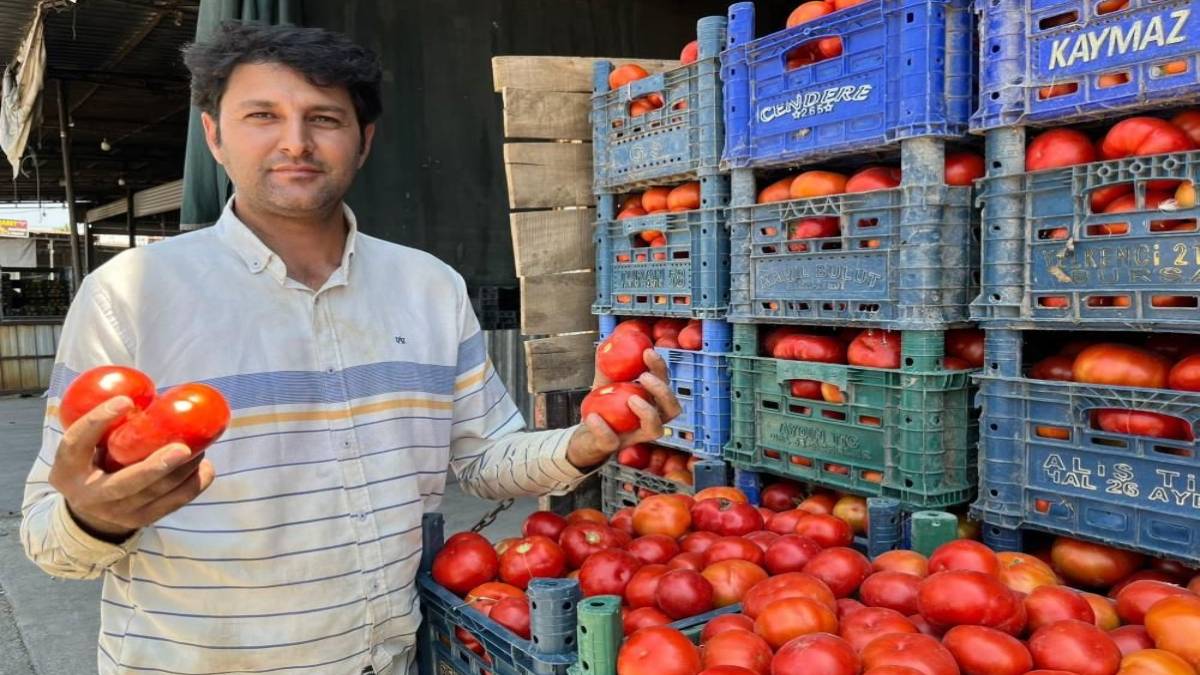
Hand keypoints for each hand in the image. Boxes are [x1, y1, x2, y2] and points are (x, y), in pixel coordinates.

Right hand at [48, 396, 215, 541]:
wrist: (89, 512)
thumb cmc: (91, 464)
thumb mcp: (84, 448)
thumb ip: (103, 427)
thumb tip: (141, 391)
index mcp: (67, 471)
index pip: (77, 443)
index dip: (98, 421)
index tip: (124, 400)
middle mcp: (89, 496)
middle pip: (125, 483)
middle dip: (156, 466)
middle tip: (183, 447)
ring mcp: (117, 513)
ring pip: (156, 493)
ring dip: (183, 470)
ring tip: (200, 447)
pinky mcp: (141, 520)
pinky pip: (173, 504)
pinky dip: (194, 484)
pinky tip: (206, 467)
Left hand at [565, 348, 682, 469]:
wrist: (582, 433)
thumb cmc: (602, 406)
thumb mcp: (605, 381)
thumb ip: (609, 362)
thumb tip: (611, 338)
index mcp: (651, 402)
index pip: (666, 384)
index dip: (661, 368)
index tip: (647, 352)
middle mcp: (650, 420)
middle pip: (672, 409)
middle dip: (662, 391)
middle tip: (644, 377)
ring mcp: (634, 436)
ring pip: (656, 430)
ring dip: (648, 412)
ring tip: (631, 398)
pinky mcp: (613, 448)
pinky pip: (612, 441)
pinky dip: (602, 428)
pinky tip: (593, 416)